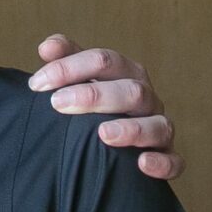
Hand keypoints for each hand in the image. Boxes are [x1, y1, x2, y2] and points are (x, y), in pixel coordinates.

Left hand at [31, 35, 178, 180]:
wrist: (113, 143)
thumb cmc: (93, 106)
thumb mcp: (77, 80)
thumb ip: (65, 60)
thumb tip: (47, 48)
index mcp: (126, 74)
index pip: (104, 61)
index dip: (70, 68)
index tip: (37, 83)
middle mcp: (146, 98)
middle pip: (132, 90)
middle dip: (95, 95)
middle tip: (58, 103)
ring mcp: (158, 128)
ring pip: (157, 125)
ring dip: (131, 129)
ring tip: (102, 134)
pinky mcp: (166, 158)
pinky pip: (174, 161)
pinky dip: (161, 162)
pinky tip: (140, 164)